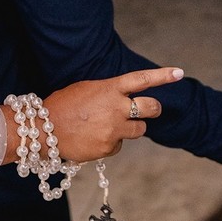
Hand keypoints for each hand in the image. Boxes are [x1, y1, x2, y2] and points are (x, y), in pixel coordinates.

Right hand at [2, 68, 183, 163]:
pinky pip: (118, 145)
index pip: (141, 80)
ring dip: (131, 129)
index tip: (179, 73)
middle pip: (151, 108)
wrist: (42, 131)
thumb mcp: (86, 89)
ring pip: (139, 131)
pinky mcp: (109, 147)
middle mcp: (116, 108)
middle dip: (153, 110)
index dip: (162, 76)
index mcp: (109, 88)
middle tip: (149, 111)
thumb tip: (122, 100)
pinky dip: (110, 143)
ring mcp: (114, 129)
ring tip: (108, 127)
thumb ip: (107, 93)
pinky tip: (93, 139)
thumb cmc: (62, 106)